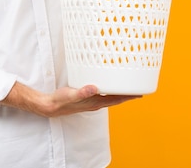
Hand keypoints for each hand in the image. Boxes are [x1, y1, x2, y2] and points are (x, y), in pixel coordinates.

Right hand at [1, 82, 140, 117]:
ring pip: (110, 96)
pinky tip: (107, 83)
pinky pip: (102, 93)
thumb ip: (82, 91)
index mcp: (95, 102)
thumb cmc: (60, 101)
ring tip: (126, 85)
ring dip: (118, 92)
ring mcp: (91, 101)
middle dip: (127, 94)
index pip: (116, 99)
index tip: (140, 92)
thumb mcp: (71, 94)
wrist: (50, 106)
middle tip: (138, 86)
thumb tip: (94, 88)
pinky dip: (108, 89)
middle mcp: (96, 103)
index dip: (128, 96)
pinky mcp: (86, 97)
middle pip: (116, 98)